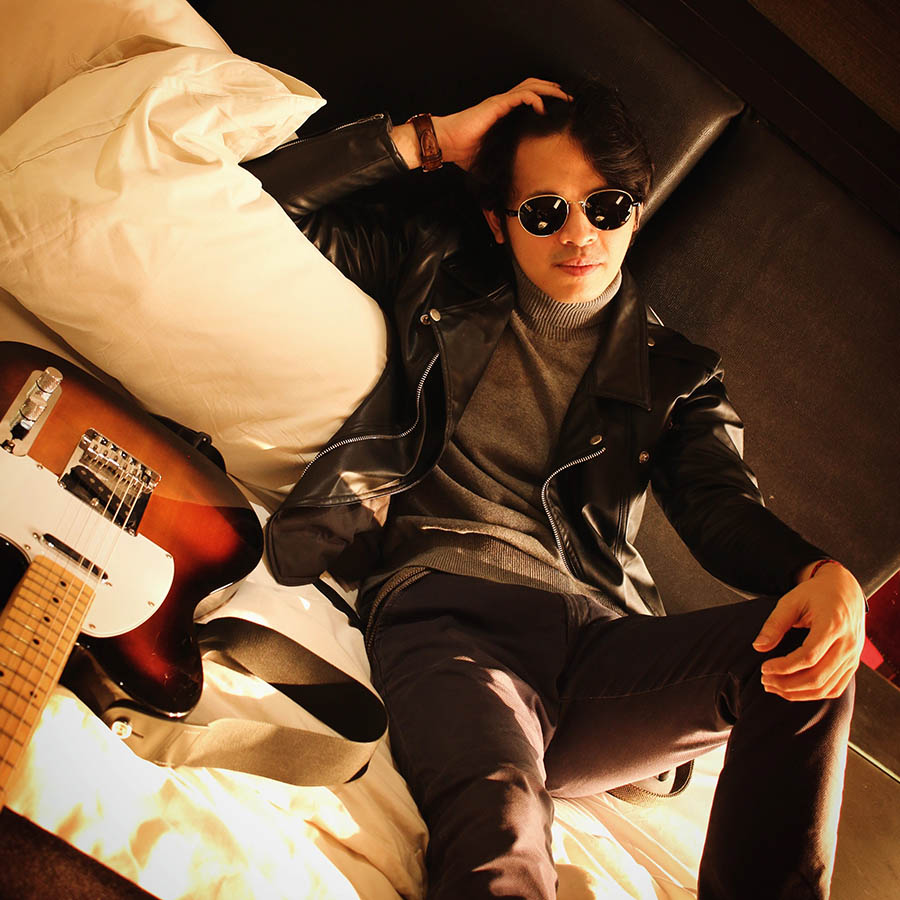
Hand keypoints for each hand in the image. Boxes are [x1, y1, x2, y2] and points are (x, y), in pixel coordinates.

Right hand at [433, 78, 570, 169]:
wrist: (447, 143)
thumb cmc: (464, 152)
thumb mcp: (491, 161)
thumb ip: (502, 166)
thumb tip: (511, 189)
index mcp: (504, 113)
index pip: (530, 98)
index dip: (547, 99)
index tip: (561, 109)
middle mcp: (504, 104)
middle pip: (534, 87)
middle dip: (554, 90)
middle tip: (569, 99)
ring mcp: (501, 102)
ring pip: (531, 86)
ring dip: (549, 89)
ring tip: (563, 97)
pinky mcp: (496, 104)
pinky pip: (521, 96)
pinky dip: (535, 98)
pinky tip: (542, 109)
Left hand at [752, 561, 865, 700]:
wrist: (845, 590)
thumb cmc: (815, 593)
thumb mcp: (791, 601)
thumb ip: (775, 624)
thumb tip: (758, 647)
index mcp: (833, 624)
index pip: (808, 656)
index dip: (784, 667)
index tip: (764, 668)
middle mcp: (848, 644)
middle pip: (818, 677)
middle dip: (787, 684)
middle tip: (764, 680)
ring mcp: (853, 656)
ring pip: (826, 688)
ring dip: (797, 693)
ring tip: (774, 686)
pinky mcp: (853, 664)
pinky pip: (835, 689)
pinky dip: (813, 694)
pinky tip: (793, 690)